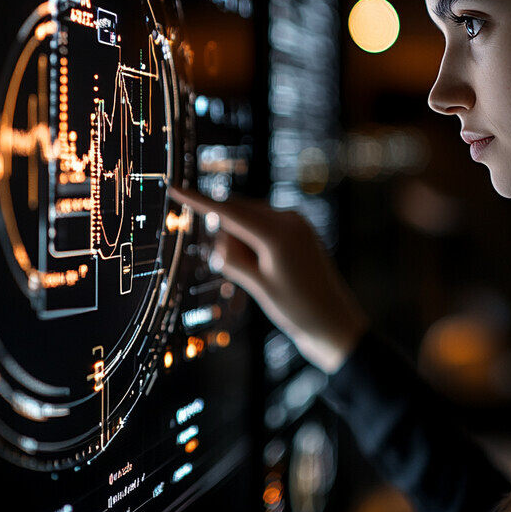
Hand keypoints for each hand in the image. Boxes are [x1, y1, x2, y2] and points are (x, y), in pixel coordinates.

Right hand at [169, 187, 368, 373]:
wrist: (335, 323)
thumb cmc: (298, 310)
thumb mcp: (259, 286)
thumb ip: (234, 258)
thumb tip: (220, 238)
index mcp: (277, 234)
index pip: (229, 211)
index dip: (198, 200)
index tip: (175, 188)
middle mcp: (289, 220)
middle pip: (238, 211)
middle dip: (226, 234)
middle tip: (236, 271)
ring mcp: (296, 223)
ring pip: (250, 219)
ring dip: (240, 240)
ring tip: (258, 275)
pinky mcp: (300, 230)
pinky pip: (264, 225)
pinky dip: (253, 241)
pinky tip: (262, 267)